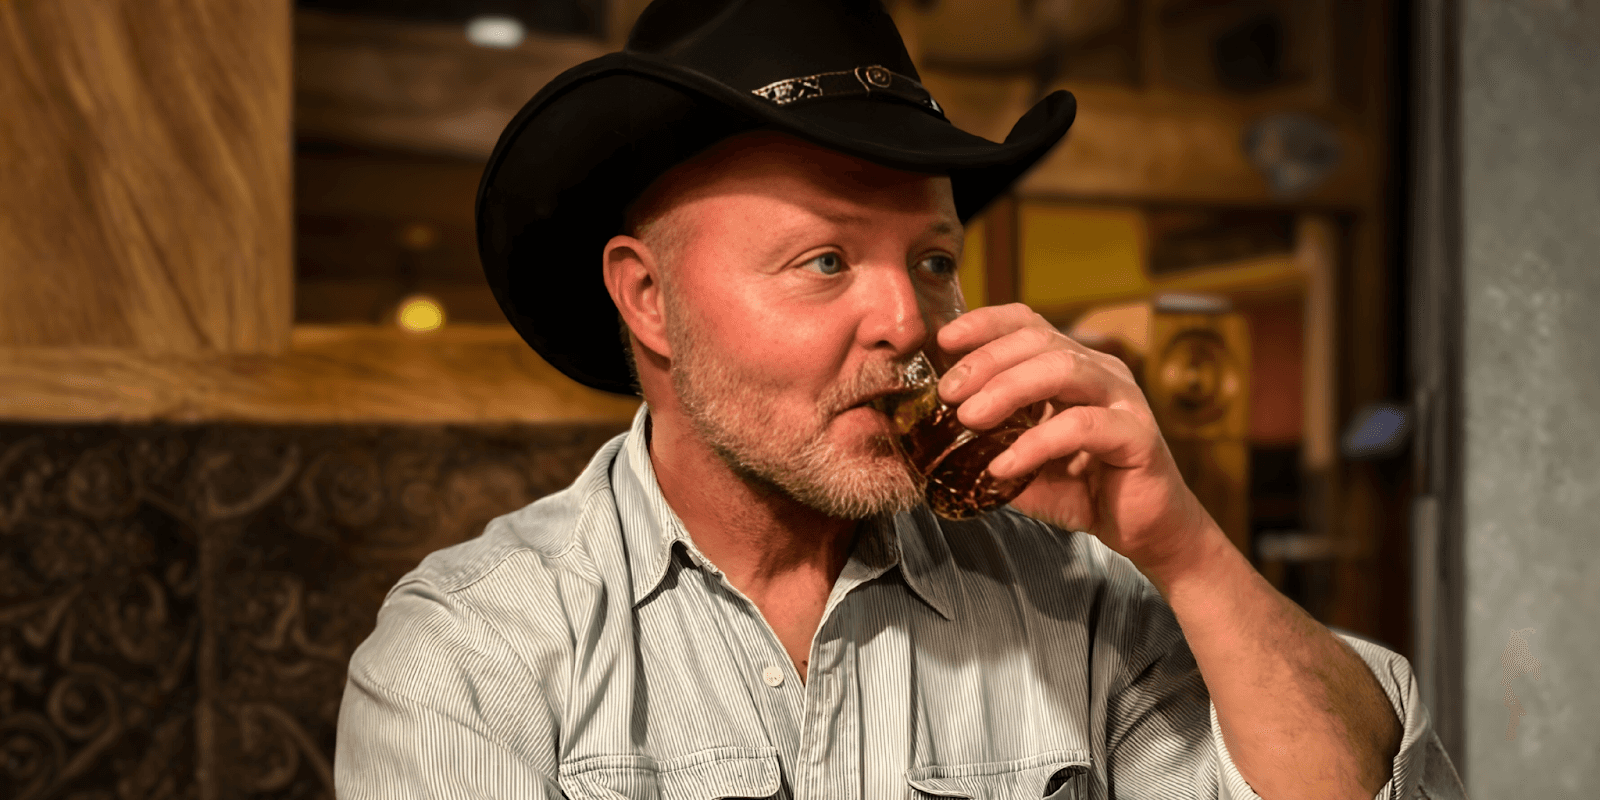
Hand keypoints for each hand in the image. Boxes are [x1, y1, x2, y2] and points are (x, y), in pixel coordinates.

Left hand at [935, 304, 1221, 579]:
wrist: (1145, 530)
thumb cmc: (1084, 489)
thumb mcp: (1023, 460)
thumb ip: (989, 442)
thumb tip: (932, 436)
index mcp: (1073, 366)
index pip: (1028, 324)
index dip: (985, 323)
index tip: (943, 340)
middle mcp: (1101, 372)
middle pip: (1040, 341)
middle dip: (987, 360)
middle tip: (949, 392)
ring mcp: (1123, 400)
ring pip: (1063, 370)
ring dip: (1008, 389)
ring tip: (969, 418)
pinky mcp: (1138, 436)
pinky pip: (1082, 427)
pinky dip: (1036, 443)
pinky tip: (1004, 465)